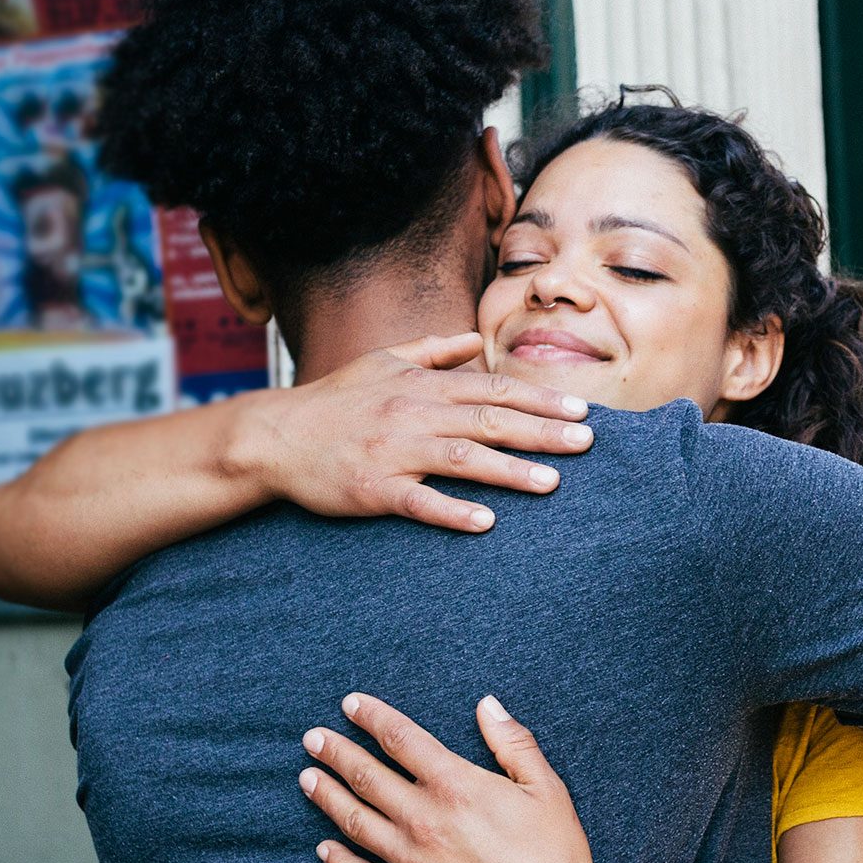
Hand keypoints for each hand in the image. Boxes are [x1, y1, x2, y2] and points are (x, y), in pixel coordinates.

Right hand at [243, 334, 593, 532]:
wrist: (275, 435)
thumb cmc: (333, 400)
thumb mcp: (383, 362)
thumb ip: (433, 351)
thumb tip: (472, 340)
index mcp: (422, 386)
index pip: (494, 389)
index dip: (541, 400)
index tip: (582, 410)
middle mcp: (414, 414)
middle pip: (490, 420)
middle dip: (543, 432)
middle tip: (587, 443)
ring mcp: (394, 451)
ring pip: (462, 459)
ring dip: (510, 472)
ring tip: (552, 484)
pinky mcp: (372, 487)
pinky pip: (417, 501)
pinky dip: (451, 510)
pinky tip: (485, 522)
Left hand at [299, 692, 620, 862]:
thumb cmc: (557, 856)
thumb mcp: (545, 788)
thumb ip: (512, 742)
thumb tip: (487, 704)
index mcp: (455, 785)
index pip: (400, 739)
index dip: (371, 717)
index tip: (350, 705)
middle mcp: (424, 819)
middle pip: (366, 776)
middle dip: (335, 752)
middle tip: (312, 739)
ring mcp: (411, 861)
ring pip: (353, 822)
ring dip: (327, 797)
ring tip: (308, 779)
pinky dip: (338, 862)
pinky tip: (323, 849)